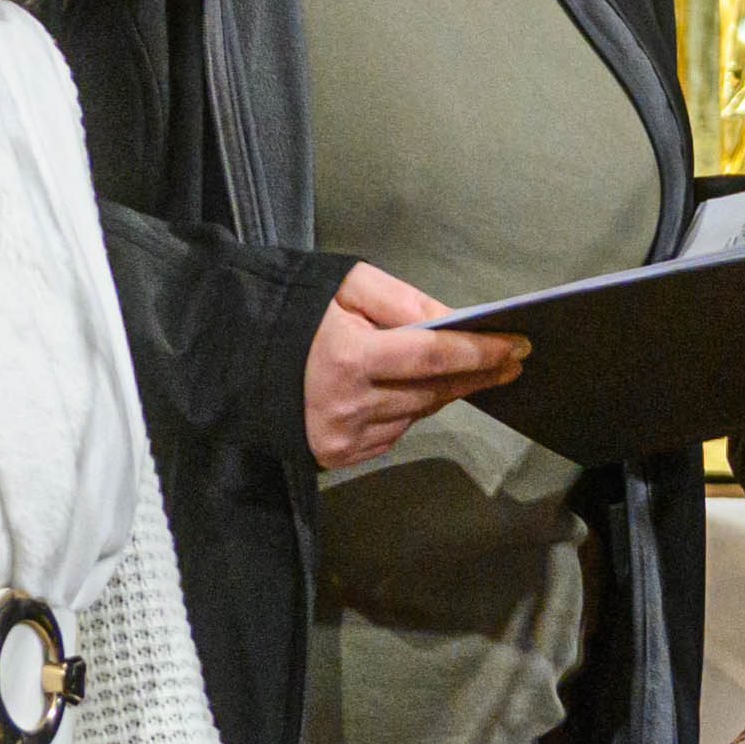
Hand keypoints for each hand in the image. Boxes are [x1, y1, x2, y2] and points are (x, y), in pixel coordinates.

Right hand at [305, 259, 523, 465]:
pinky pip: (393, 432)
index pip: (433, 358)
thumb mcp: (346, 287)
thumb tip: (456, 322)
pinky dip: (407, 411)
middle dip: (475, 375)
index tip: (517, 347)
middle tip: (509, 360)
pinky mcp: (335, 456)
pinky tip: (407, 391)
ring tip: (466, 371)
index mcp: (348, 359)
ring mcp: (341, 437)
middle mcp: (347, 406)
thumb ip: (405, 302)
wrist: (227, 352)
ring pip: (416, 414)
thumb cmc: (291, 310)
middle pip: (432, 391)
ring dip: (443, 392)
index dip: (480, 353)